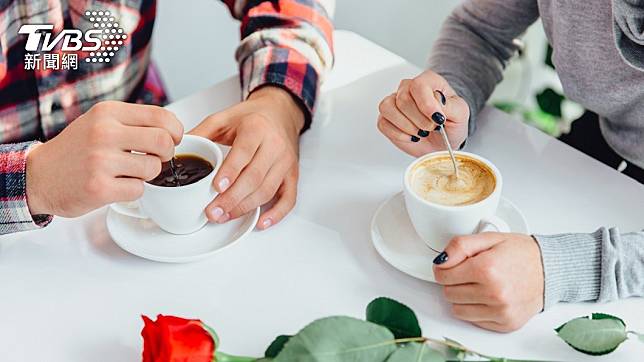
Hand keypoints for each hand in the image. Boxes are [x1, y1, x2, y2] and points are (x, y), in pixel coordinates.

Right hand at [26, 101, 182, 216]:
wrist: (38, 176)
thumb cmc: (77, 149)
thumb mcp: (100, 122)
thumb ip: (134, 121)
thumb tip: (173, 130)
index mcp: (108, 112)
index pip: (162, 116)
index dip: (175, 131)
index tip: (172, 140)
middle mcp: (104, 133)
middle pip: (164, 142)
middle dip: (167, 154)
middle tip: (156, 159)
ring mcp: (100, 161)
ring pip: (154, 168)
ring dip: (147, 175)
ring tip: (128, 173)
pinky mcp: (99, 188)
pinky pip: (139, 190)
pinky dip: (132, 191)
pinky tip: (116, 185)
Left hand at [189, 86, 302, 229]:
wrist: (281, 113)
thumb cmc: (252, 117)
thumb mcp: (224, 117)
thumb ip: (202, 133)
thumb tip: (178, 150)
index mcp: (256, 129)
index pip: (244, 153)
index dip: (230, 173)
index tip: (216, 188)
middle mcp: (274, 146)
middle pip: (255, 177)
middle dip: (232, 198)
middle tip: (212, 211)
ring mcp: (285, 163)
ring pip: (267, 190)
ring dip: (246, 207)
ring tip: (224, 216)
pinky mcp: (292, 175)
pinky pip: (289, 198)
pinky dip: (277, 213)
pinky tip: (262, 222)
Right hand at [377, 70, 468, 156]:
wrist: (442, 141)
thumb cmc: (451, 124)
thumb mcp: (461, 114)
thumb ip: (451, 106)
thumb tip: (437, 102)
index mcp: (428, 81)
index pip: (418, 85)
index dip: (426, 104)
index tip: (437, 119)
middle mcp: (409, 88)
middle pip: (403, 99)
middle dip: (419, 120)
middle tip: (432, 128)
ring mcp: (394, 102)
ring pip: (388, 108)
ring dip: (406, 126)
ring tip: (420, 133)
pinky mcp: (386, 118)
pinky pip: (383, 123)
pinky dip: (398, 134)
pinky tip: (411, 137)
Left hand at [433, 232, 543, 331]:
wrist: (550, 269)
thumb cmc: (521, 253)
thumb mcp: (488, 238)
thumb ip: (459, 246)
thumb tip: (440, 261)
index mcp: (486, 269)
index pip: (442, 276)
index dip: (445, 268)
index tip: (454, 265)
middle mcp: (493, 293)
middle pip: (448, 293)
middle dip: (454, 282)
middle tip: (471, 273)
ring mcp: (500, 311)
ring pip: (457, 310)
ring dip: (463, 298)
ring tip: (479, 285)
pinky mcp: (506, 323)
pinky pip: (474, 320)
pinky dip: (476, 309)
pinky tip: (488, 296)